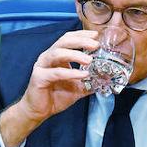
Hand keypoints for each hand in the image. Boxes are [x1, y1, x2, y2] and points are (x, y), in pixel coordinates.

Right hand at [0, 30, 97, 146]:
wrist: (39, 111)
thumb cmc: (56, 97)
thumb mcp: (78, 87)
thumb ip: (90, 81)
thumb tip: (107, 79)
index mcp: (56, 56)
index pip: (68, 39)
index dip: (82, 35)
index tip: (96, 35)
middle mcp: (48, 58)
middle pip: (63, 41)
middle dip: (81, 41)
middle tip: (95, 45)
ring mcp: (42, 66)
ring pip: (58, 53)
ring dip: (75, 54)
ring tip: (89, 60)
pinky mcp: (39, 77)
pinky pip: (56, 72)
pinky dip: (70, 72)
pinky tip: (82, 75)